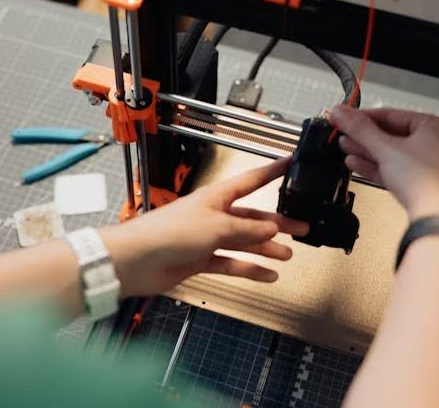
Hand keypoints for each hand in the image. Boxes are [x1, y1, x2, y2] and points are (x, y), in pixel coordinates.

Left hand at [99, 158, 308, 298]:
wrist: (137, 261)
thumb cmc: (168, 232)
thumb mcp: (216, 227)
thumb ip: (246, 229)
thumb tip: (272, 228)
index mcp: (216, 197)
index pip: (251, 181)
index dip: (272, 172)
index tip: (291, 164)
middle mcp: (213, 215)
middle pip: (252, 216)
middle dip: (277, 222)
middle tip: (302, 226)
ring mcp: (207, 238)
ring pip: (244, 241)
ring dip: (266, 248)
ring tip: (288, 254)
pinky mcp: (200, 260)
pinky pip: (232, 263)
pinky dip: (249, 268)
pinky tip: (267, 274)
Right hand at [329, 106, 438, 220]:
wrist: (438, 219)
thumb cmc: (427, 181)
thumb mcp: (385, 148)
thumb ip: (360, 129)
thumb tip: (343, 114)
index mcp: (436, 127)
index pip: (392, 115)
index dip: (364, 116)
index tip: (346, 117)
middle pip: (393, 135)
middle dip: (364, 136)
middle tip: (344, 133)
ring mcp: (434, 167)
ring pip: (395, 154)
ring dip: (368, 152)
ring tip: (347, 147)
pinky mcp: (426, 186)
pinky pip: (399, 170)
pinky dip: (380, 167)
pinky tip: (359, 164)